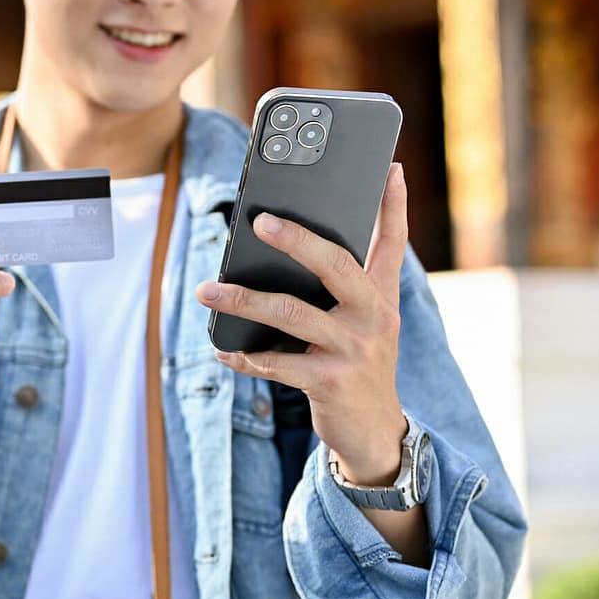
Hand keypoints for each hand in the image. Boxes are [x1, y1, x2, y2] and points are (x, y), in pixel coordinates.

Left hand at [198, 163, 409, 484]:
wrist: (374, 432)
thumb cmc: (357, 362)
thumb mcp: (367, 321)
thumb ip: (348, 283)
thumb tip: (302, 240)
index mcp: (382, 296)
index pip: (392, 241)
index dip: (393, 204)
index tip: (388, 166)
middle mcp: (374, 317)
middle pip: (335, 265)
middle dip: (296, 240)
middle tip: (257, 221)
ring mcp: (353, 350)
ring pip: (290, 313)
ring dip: (241, 300)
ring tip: (205, 290)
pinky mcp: (329, 383)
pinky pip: (275, 363)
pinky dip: (243, 356)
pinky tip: (222, 349)